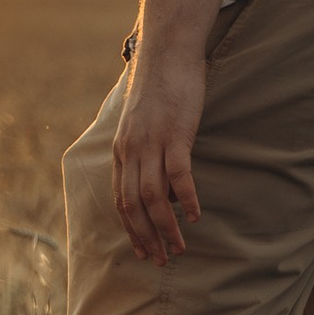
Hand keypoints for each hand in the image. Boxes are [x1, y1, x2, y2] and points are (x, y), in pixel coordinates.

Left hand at [111, 30, 206, 263]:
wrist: (167, 54)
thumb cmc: (160, 90)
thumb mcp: (143, 126)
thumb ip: (145, 155)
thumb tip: (161, 189)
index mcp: (121, 151)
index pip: (120, 200)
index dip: (130, 229)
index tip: (143, 251)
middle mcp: (131, 151)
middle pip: (133, 205)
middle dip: (147, 237)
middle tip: (161, 260)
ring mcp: (152, 142)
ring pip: (153, 197)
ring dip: (165, 227)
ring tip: (180, 248)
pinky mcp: (175, 133)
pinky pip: (178, 174)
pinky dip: (184, 199)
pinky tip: (193, 216)